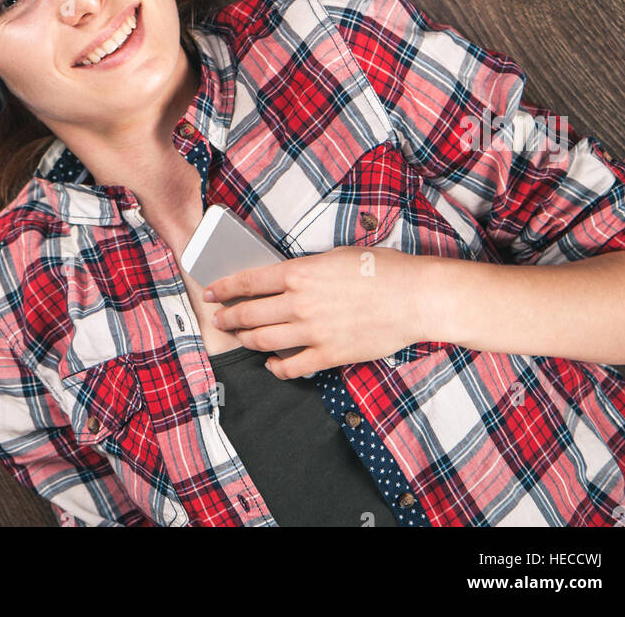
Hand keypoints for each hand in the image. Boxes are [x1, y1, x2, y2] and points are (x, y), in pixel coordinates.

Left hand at [204, 245, 432, 378]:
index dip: (224, 288)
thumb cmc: (381, 270)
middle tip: (220, 320)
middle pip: (249, 314)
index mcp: (300, 272)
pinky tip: (272, 365)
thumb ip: (308, 269)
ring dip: (247, 341)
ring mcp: (312, 331)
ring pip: (264, 341)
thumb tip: (289, 278)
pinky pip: (292, 367)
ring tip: (241, 340)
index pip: (248, 281)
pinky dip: (277, 368)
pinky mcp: (328, 355)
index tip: (211, 293)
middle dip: (229, 318)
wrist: (413, 297)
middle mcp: (299, 302)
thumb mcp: (337, 256)